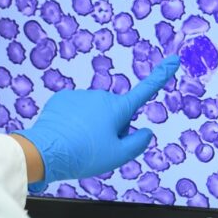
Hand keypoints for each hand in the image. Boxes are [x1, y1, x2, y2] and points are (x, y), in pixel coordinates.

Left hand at [13, 55, 179, 189]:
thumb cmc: (82, 155)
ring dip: (92, 126)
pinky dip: (75, 122)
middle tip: (98, 147)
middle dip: (112, 128)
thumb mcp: (117, 157)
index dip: (162, 75)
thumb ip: (138, 144)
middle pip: (116, 113)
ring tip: (79, 144)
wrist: (43, 152)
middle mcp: (101, 96)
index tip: (174, 60)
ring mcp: (80, 95)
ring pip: (95, 113)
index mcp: (117, 108)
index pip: (146, 91)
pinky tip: (67, 135)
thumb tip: (146, 131)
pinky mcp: (62, 99)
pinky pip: (76, 110)